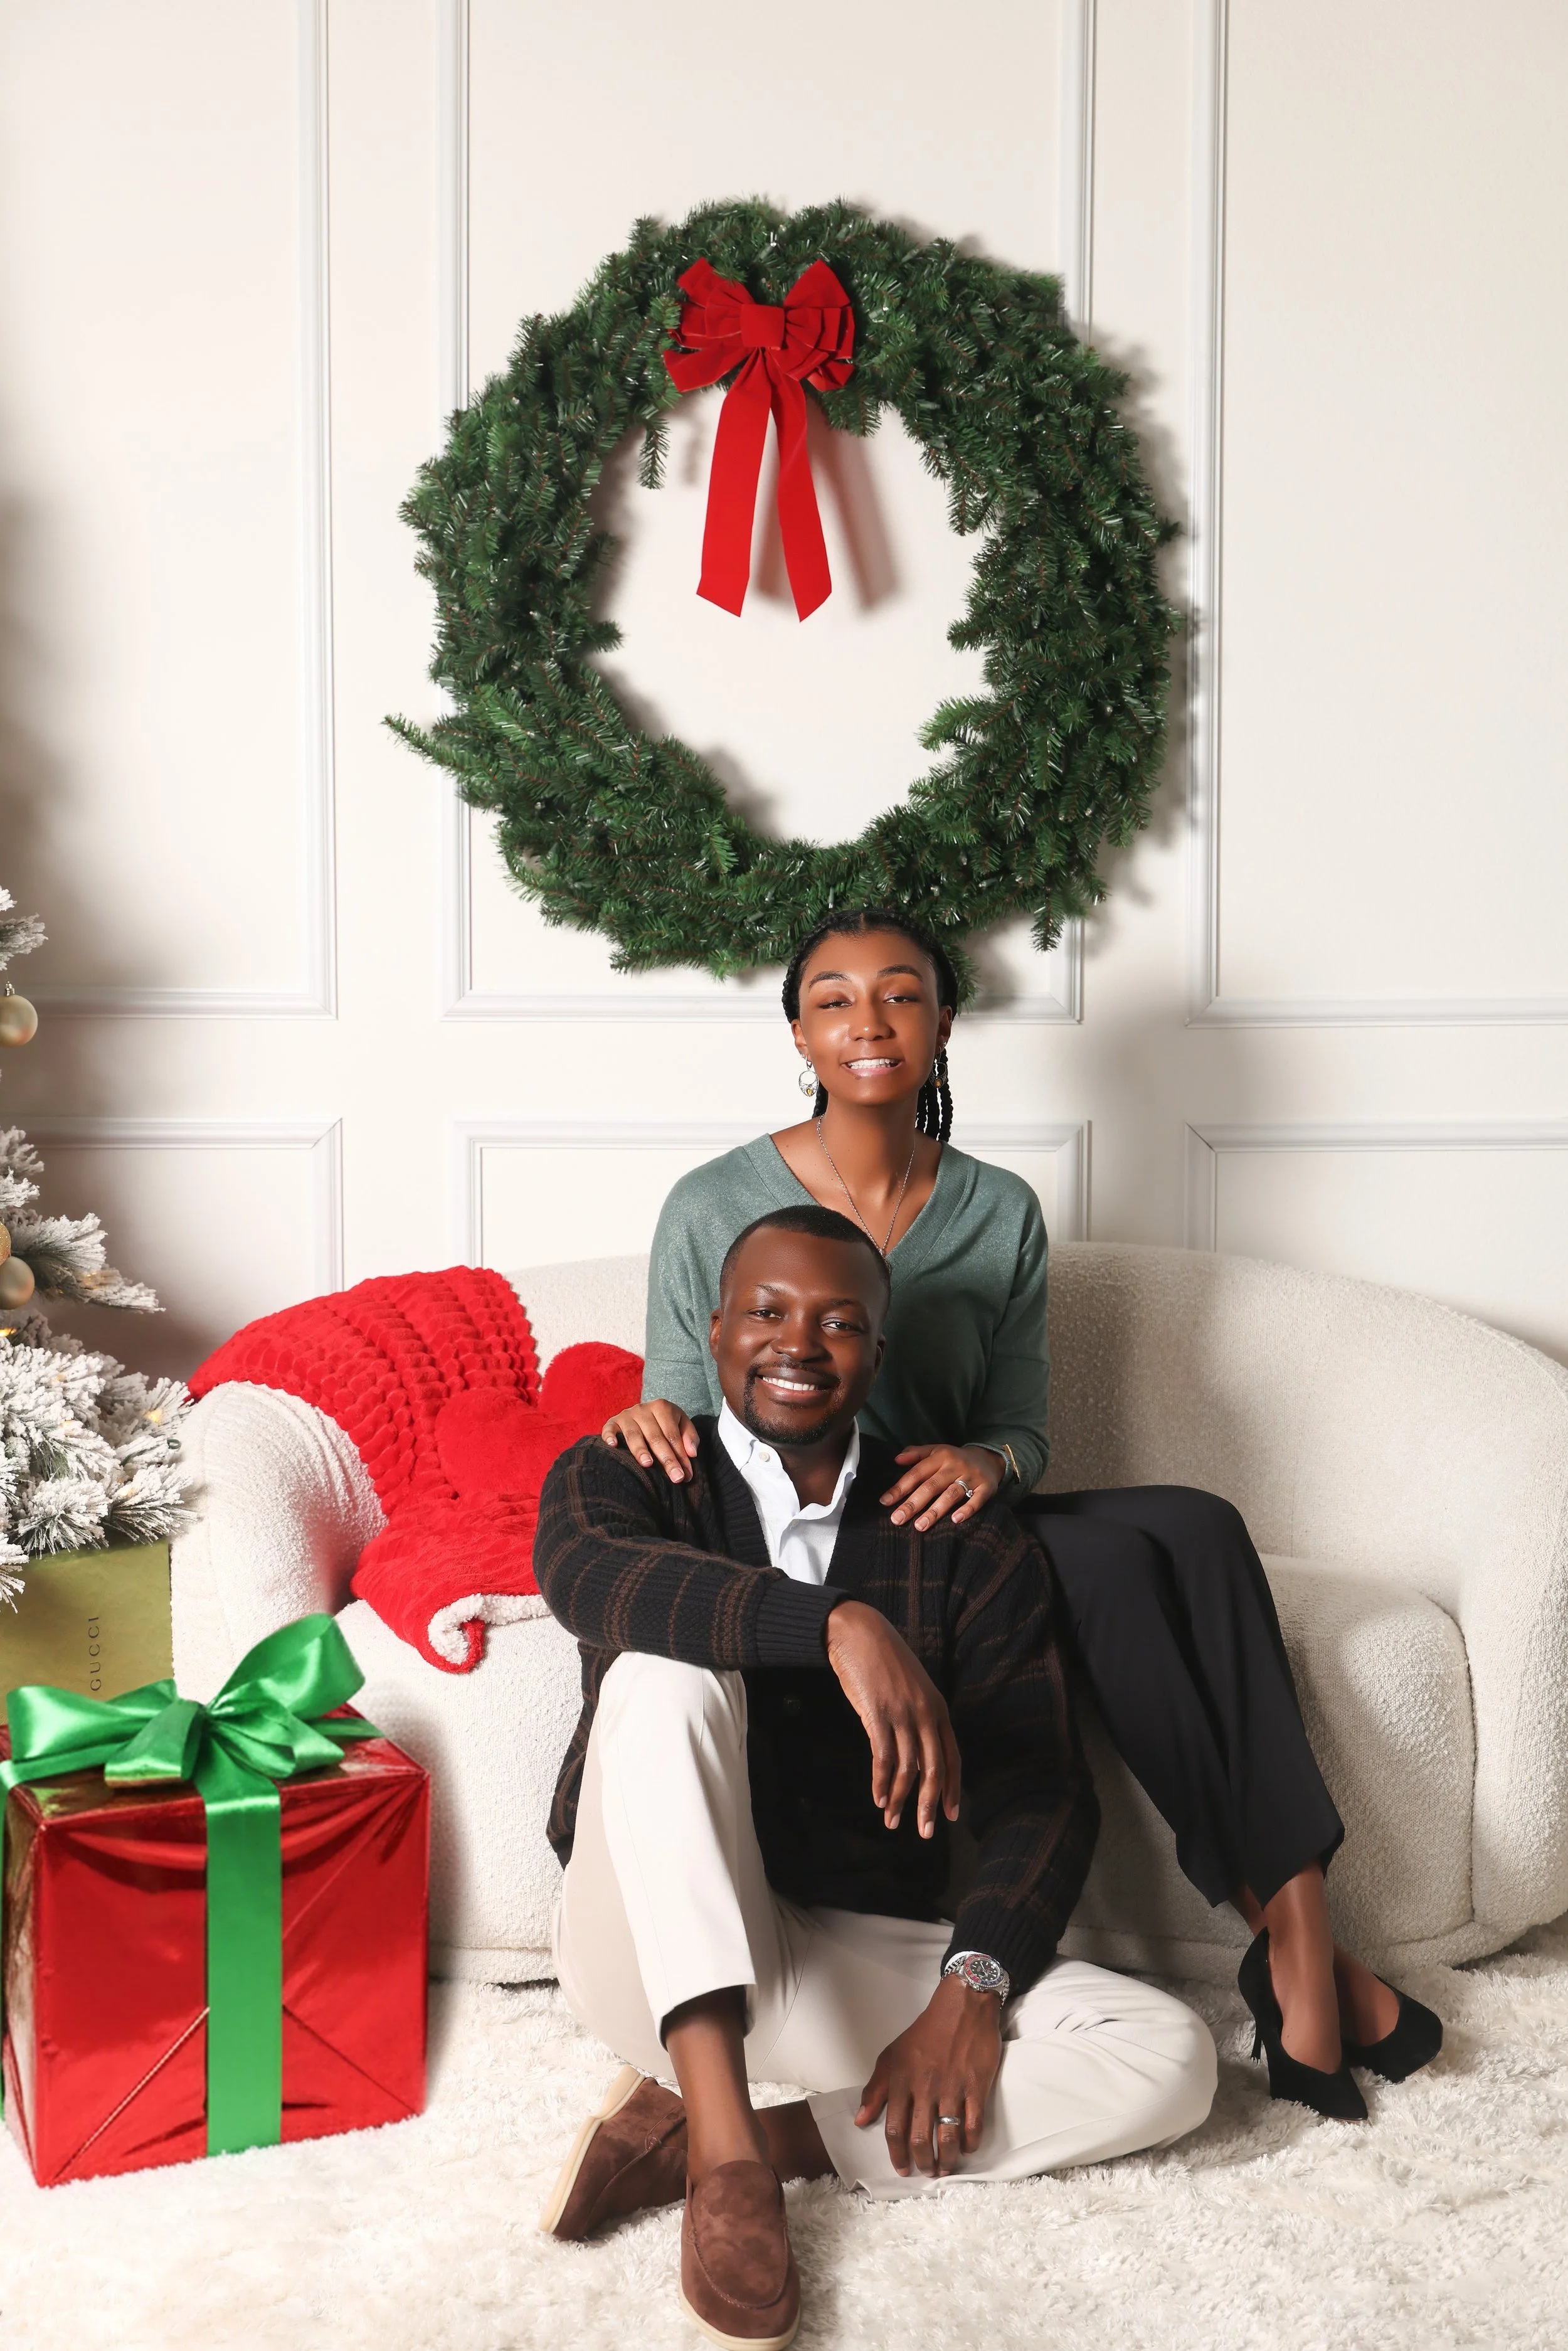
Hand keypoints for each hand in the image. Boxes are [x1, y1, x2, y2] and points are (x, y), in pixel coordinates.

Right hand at [601, 1399, 698, 1483]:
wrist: (644, 1412)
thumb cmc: (665, 1424)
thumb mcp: (682, 1424)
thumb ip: (690, 1437)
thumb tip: (692, 1453)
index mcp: (662, 1407)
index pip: (673, 1435)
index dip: (681, 1456)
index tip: (686, 1475)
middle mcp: (643, 1409)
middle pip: (656, 1437)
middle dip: (667, 1459)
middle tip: (675, 1477)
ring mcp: (626, 1415)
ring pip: (634, 1435)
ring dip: (641, 1450)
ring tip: (648, 1464)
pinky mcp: (613, 1421)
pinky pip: (609, 1428)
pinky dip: (609, 1436)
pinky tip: (613, 1446)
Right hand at [824, 1599, 960, 1836]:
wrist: (857, 1632)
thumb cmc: (881, 1660)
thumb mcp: (910, 1689)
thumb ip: (918, 1718)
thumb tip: (915, 1754)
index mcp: (937, 1708)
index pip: (952, 1757)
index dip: (953, 1788)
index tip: (951, 1815)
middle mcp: (925, 1713)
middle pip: (934, 1770)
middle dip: (930, 1805)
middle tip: (926, 1833)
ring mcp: (902, 1714)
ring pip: (907, 1769)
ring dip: (899, 1799)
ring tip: (892, 1821)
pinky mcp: (877, 1714)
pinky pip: (883, 1757)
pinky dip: (881, 1782)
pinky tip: (878, 1798)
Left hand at [855, 1974, 1003, 2176]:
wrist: (962, 2007)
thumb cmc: (924, 2033)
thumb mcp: (892, 2055)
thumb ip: (876, 2089)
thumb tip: (861, 2121)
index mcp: (902, 2080)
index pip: (895, 2128)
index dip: (897, 2155)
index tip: (901, 2169)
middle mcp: (925, 2087)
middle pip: (920, 2137)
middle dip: (922, 2163)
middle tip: (926, 2172)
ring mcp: (952, 2088)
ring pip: (948, 2136)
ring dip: (946, 2160)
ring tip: (945, 2169)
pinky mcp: (976, 2086)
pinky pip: (973, 2124)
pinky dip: (970, 2142)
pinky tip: (967, 2148)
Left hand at [881, 1442, 1001, 1530]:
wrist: (989, 1458)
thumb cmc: (955, 1458)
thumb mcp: (936, 1451)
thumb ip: (916, 1453)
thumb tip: (896, 1459)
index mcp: (940, 1456)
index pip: (917, 1473)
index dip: (900, 1487)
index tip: (885, 1502)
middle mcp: (955, 1466)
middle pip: (931, 1486)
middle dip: (913, 1503)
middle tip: (897, 1519)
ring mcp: (972, 1477)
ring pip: (951, 1495)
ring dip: (935, 1511)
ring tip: (920, 1526)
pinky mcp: (986, 1488)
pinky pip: (977, 1500)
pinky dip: (967, 1510)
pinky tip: (955, 1520)